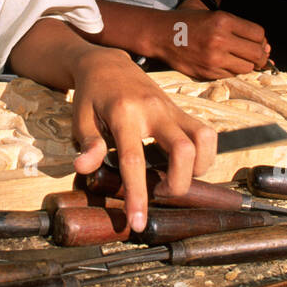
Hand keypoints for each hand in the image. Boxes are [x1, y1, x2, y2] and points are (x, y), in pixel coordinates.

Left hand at [69, 47, 216, 231]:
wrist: (108, 64)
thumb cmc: (92, 95)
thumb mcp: (80, 118)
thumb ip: (88, 144)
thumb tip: (84, 169)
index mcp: (124, 114)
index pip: (134, 160)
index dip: (137, 195)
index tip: (137, 222)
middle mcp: (153, 110)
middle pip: (183, 151)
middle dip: (178, 183)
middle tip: (160, 193)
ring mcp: (171, 108)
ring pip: (203, 140)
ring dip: (197, 169)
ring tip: (176, 179)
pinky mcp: (181, 110)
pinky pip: (206, 134)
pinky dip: (204, 155)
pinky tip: (186, 165)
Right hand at [163, 5, 270, 78]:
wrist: (160, 35)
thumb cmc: (187, 22)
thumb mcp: (212, 14)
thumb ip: (238, 27)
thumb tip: (265, 46)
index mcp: (223, 20)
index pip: (258, 34)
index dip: (261, 40)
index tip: (258, 42)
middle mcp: (220, 39)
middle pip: (256, 53)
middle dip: (259, 55)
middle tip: (254, 54)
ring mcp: (213, 58)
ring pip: (247, 67)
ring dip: (245, 64)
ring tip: (236, 58)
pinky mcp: (207, 72)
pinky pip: (231, 75)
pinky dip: (230, 70)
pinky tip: (222, 62)